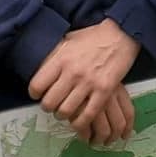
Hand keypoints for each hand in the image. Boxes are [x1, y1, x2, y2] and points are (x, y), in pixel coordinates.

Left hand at [28, 19, 141, 144]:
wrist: (120, 34)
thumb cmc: (93, 37)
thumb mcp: (68, 41)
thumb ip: (54, 57)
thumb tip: (40, 68)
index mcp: (61, 59)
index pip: (37, 85)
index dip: (35, 94)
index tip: (39, 95)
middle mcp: (72, 72)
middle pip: (49, 102)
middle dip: (49, 107)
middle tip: (53, 105)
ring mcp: (89, 83)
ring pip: (66, 111)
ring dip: (63, 115)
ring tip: (66, 111)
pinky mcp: (104, 91)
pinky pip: (88, 115)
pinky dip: (81, 122)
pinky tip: (79, 120)